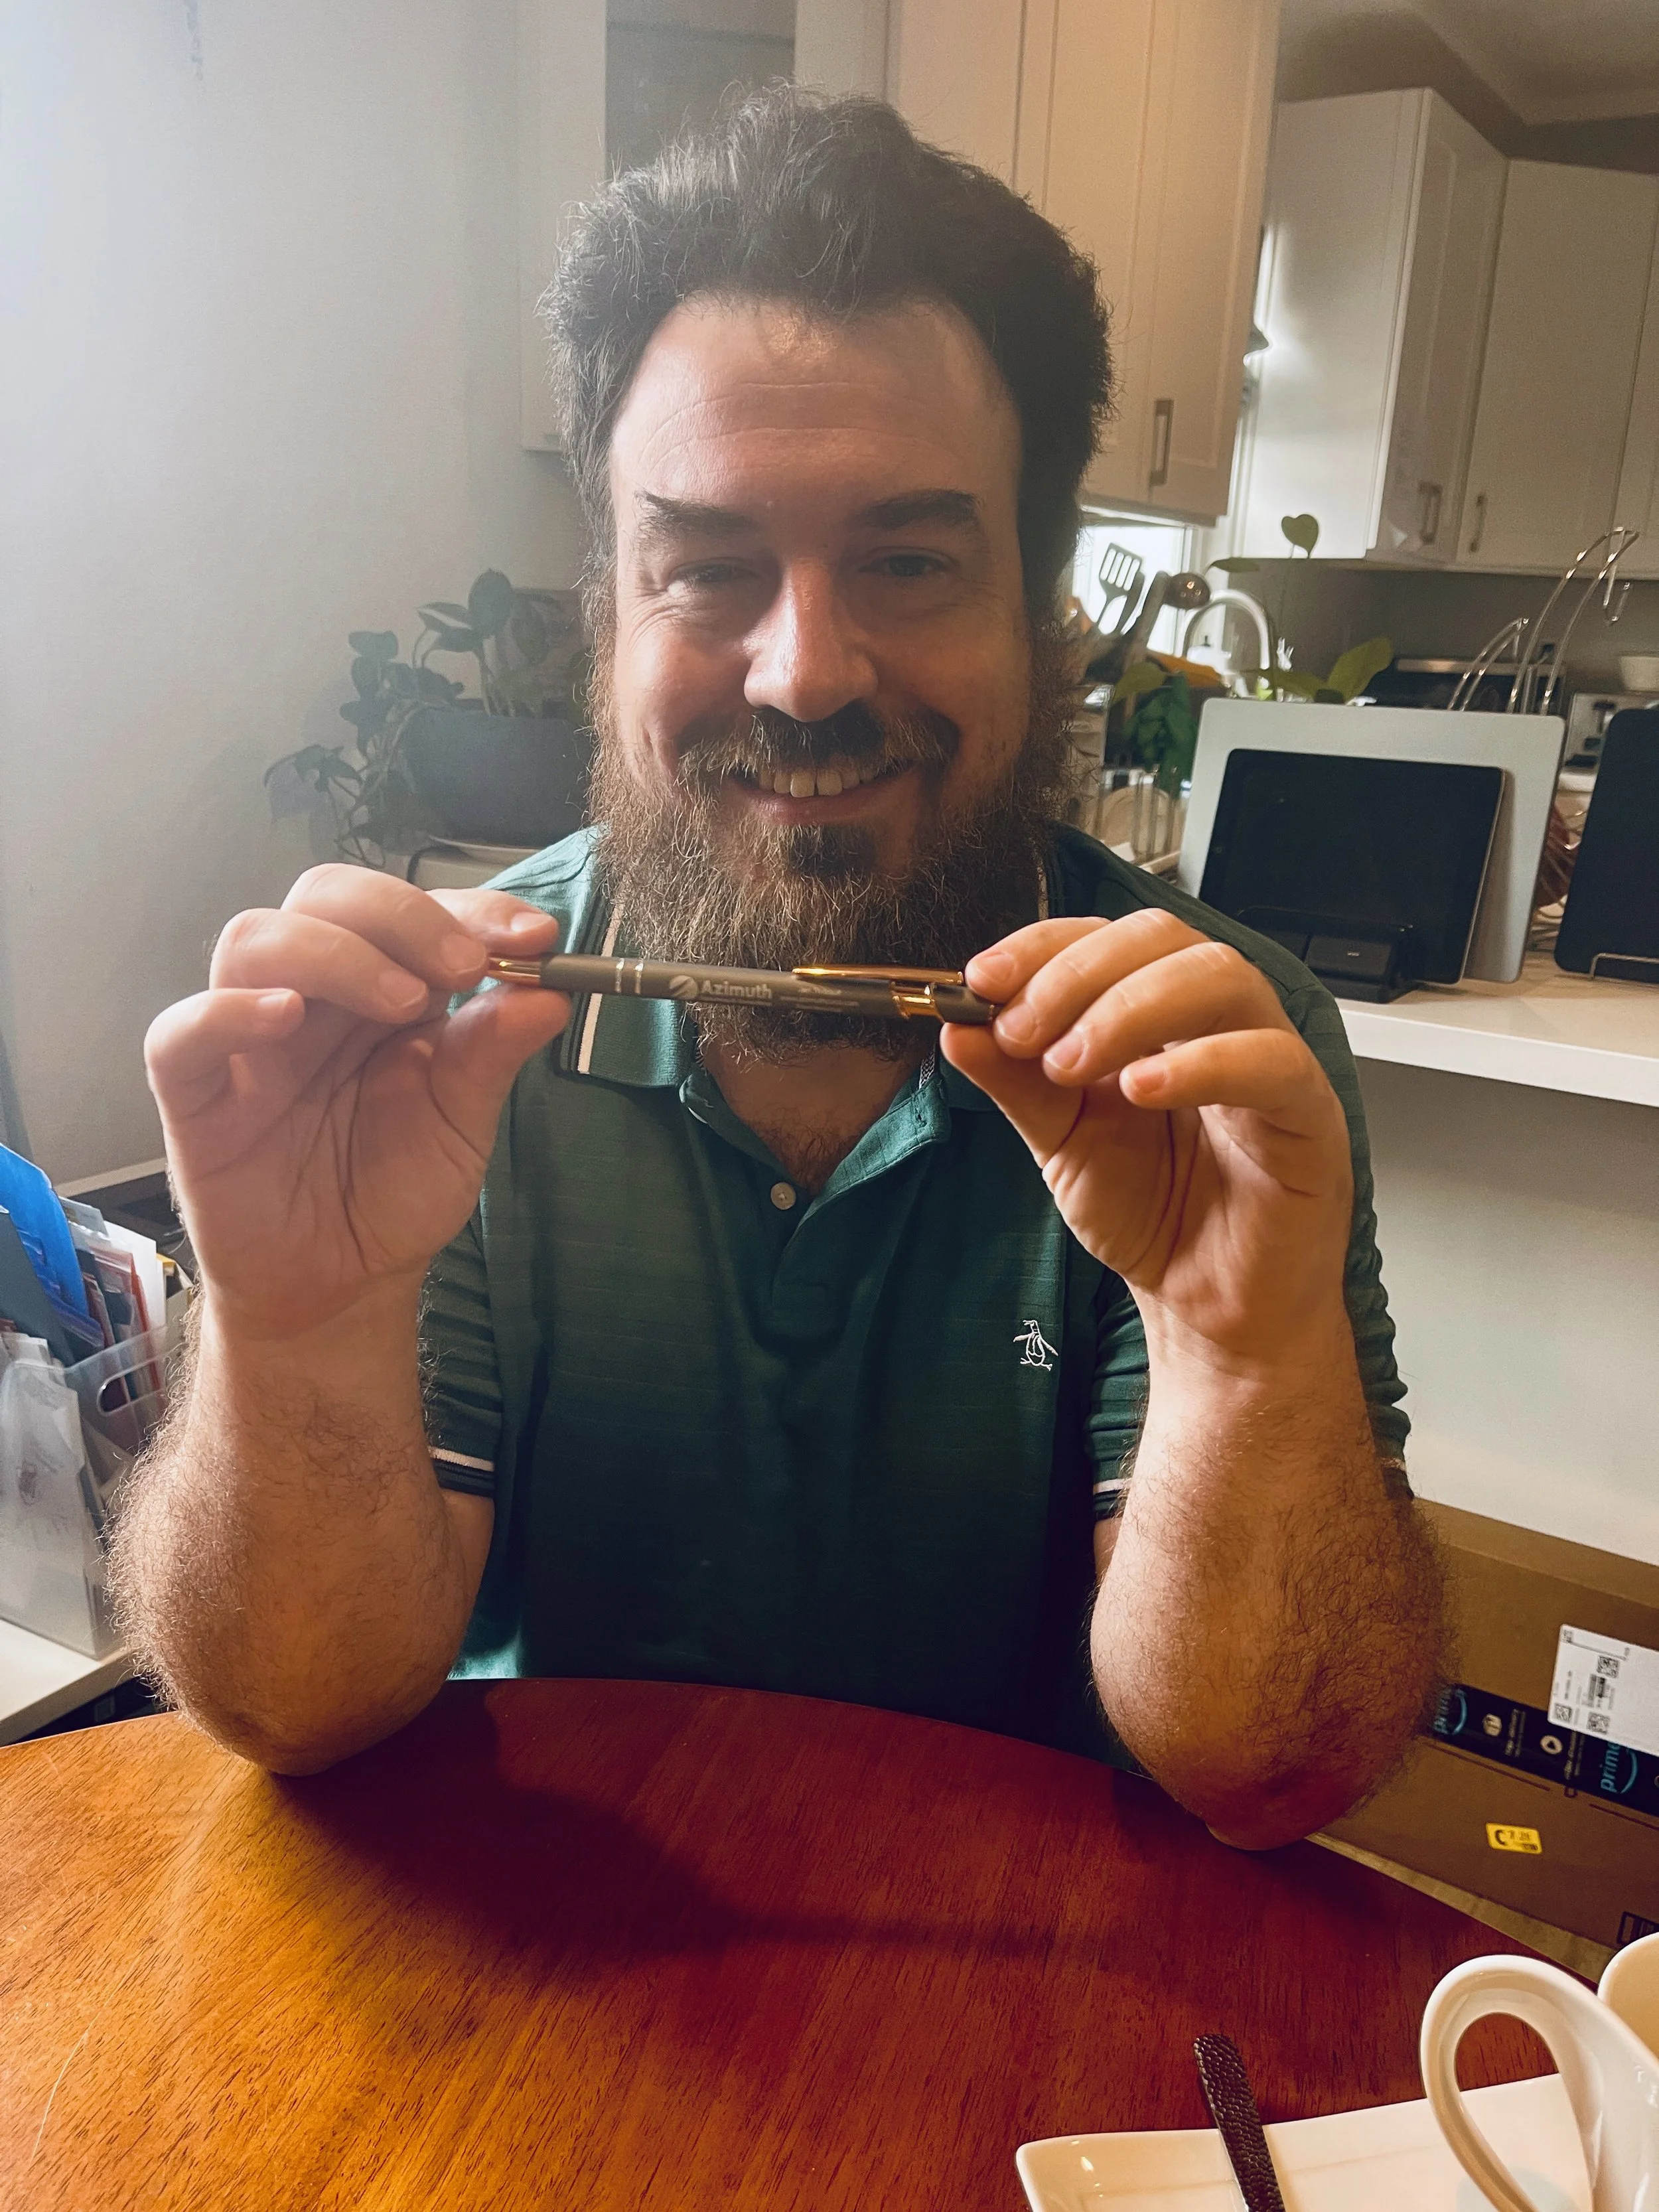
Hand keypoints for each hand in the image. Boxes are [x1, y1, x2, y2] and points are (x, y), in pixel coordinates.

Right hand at [145, 865, 568, 1339]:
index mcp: (384, 987)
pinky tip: (285, 1016)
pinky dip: (229, 1011)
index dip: (473, 908)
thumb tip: (552, 991)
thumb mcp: (463, 1122)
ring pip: (255, 938)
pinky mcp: (194, 1092)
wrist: (340, 1282)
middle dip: (401, 914)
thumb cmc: (395, 1191)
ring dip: (334, 951)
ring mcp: (249, 1035)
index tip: (536, 936)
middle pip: (327, 895)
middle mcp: (314, 994)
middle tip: (462, 965)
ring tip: (402, 1001)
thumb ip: (493, 1052)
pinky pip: (182, 1031)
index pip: (413, 908)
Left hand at [941, 911, 1353, 1366]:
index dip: (1043, 947)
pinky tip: (1141, 1088)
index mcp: (1155, 1013)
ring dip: (1129, 1007)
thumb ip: (1017, 1084)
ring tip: (1071, 1062)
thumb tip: (957, 1025)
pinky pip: (1269, 1060)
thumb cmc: (1152, 1213)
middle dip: (1077, 974)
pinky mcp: (1308, 1111)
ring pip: (1219, 976)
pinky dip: (1199, 1063)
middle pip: (1161, 938)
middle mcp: (1214, 1019)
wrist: (1207, 1304)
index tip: (983, 980)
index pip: (1105, 938)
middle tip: (1024, 1030)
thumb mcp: (1062, 1144)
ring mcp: (1268, 1056)